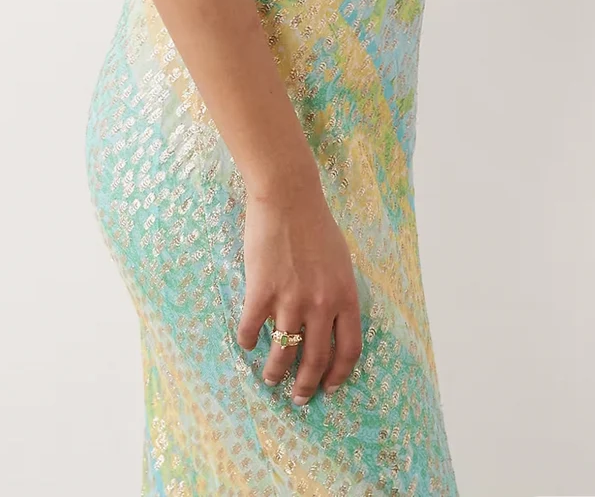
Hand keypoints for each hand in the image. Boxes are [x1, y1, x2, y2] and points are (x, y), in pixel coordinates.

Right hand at [235, 180, 363, 404]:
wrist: (288, 197)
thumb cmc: (316, 224)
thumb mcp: (340, 262)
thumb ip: (337, 293)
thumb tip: (329, 321)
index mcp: (345, 297)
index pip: (348, 350)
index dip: (339, 374)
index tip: (330, 387)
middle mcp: (321, 305)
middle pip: (316, 359)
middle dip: (306, 385)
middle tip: (299, 397)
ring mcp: (291, 300)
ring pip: (283, 352)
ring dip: (275, 372)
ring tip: (269, 379)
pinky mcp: (262, 292)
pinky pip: (253, 329)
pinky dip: (248, 341)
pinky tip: (246, 344)